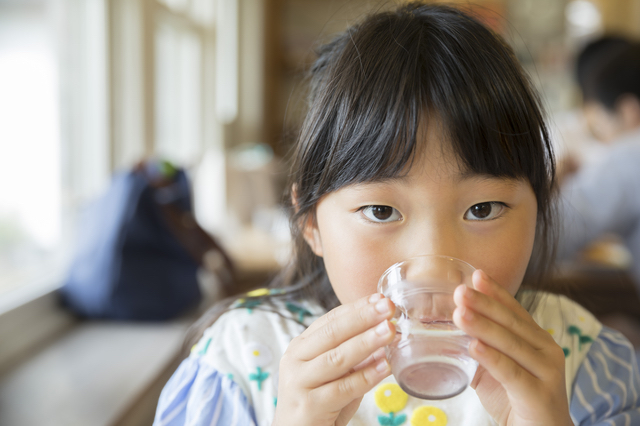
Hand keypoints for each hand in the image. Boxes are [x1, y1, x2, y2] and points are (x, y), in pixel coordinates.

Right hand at [273, 293, 395, 425]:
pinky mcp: (308, 406)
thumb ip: (355, 357)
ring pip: (337, 358)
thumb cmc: (318, 404)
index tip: (380, 298)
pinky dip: (365, 376)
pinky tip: (384, 367)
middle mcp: (295, 360)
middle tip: (388, 307)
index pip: (330, 320)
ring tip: (390, 331)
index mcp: (301, 347)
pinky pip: (343, 388)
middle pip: (332, 333)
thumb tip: (385, 334)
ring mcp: (298, 383)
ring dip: (366, 342)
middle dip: (363, 318)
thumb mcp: (335, 375)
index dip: (356, 308)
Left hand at [453, 270, 572, 425]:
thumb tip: (445, 334)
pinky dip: (492, 358)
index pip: (514, 311)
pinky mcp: (539, 395)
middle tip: (461, 290)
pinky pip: (512, 372)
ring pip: (511, 344)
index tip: (476, 274)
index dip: (495, 292)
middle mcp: (546, 350)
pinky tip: (474, 346)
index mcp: (536, 340)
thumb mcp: (496, 371)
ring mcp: (546, 372)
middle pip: (512, 322)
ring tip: (460, 312)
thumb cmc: (518, 401)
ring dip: (483, 326)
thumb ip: (478, 352)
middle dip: (484, 304)